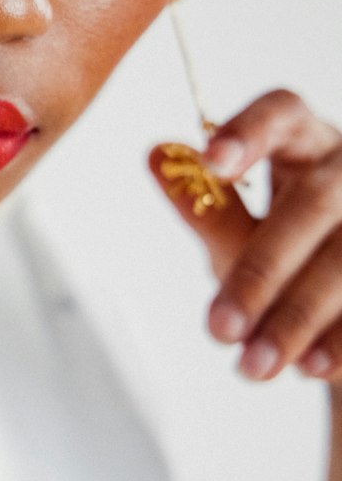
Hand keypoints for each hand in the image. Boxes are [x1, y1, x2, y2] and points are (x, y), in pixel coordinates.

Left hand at [150, 89, 341, 391]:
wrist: (341, 312)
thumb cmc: (285, 256)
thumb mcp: (239, 235)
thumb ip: (205, 206)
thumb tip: (157, 157)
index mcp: (305, 141)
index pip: (281, 112)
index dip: (250, 132)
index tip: (212, 162)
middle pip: (312, 204)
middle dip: (262, 271)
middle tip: (218, 329)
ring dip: (299, 317)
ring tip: (255, 366)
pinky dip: (341, 340)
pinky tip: (312, 367)